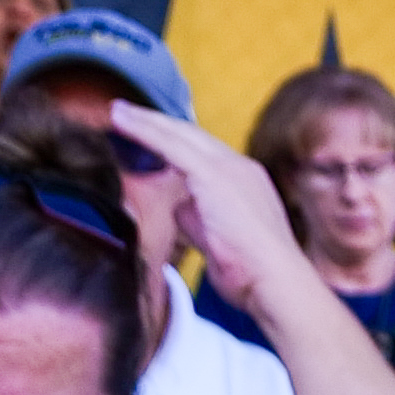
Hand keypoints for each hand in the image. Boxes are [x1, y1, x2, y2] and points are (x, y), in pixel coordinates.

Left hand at [98, 99, 302, 313]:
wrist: (277, 283)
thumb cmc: (252, 275)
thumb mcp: (218, 241)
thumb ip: (198, 219)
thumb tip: (177, 206)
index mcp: (246, 183)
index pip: (204, 154)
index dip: (175, 143)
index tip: (150, 137)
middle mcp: (241, 168)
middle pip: (191, 136)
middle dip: (157, 122)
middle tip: (124, 111)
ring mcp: (230, 168)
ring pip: (180, 134)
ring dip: (145, 121)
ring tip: (117, 112)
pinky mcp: (214, 174)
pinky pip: (171, 145)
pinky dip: (144, 130)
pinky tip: (122, 121)